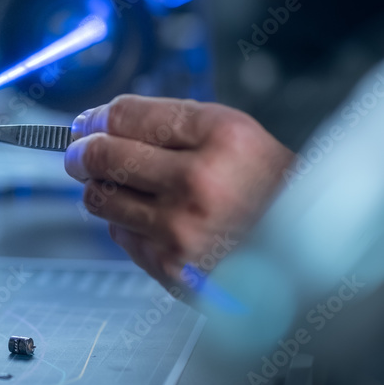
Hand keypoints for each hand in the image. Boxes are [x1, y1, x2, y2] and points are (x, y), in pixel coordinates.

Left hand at [65, 95, 292, 286]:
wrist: (305, 252)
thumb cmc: (268, 188)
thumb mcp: (233, 132)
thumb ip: (169, 122)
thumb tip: (101, 123)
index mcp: (220, 137)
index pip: (128, 116)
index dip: (96, 117)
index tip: (87, 121)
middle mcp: (199, 183)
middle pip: (104, 156)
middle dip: (81, 151)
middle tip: (79, 151)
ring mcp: (182, 230)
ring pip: (101, 198)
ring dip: (100, 188)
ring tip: (118, 184)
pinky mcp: (171, 268)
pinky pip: (120, 236)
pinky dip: (125, 223)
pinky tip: (150, 218)